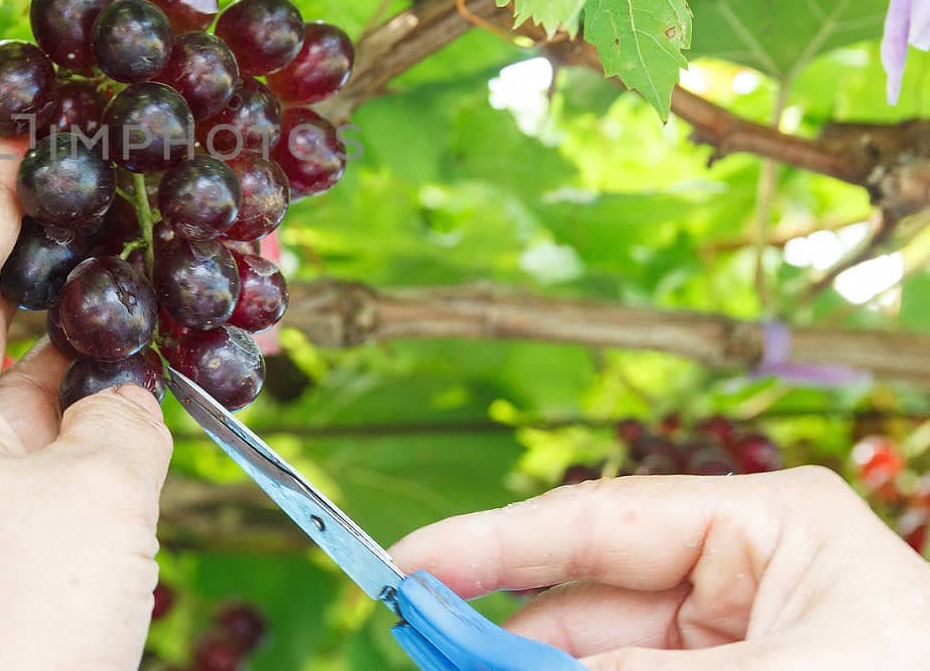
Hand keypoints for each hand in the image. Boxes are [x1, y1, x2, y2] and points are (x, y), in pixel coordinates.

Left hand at [0, 143, 172, 670]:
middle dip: (59, 271)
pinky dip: (58, 426)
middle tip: (122, 215)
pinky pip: (2, 452)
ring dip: (70, 359)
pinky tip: (121, 407)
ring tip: (145, 309)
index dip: (1, 183)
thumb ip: (124, 420)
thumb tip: (119, 405)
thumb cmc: (8, 622)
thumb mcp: (100, 495)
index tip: (32, 129)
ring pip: (1, 391)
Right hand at [389, 467, 929, 668]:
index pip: (597, 518)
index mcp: (770, 526)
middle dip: (504, 631)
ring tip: (462, 665)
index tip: (404, 567)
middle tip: (420, 648)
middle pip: (587, 600)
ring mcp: (744, 642)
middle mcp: (746, 577)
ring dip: (536, 667)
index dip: (490, 540)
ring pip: (603, 654)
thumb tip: (502, 663)